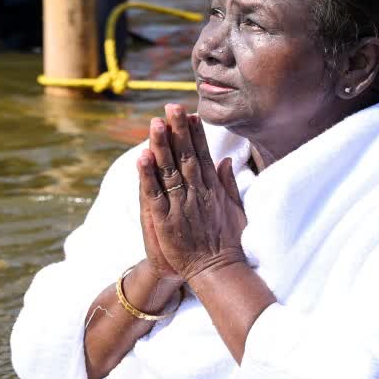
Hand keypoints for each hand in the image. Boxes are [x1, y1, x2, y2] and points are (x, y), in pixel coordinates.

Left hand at [137, 104, 247, 280]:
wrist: (217, 271)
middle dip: (178, 130)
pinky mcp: (166, 219)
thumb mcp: (235, 210)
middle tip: (171, 107)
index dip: (195, 133)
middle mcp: (197, 192)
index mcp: (213, 189)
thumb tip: (226, 160)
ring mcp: (181, 205)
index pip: (203, 154)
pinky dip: (148, 176)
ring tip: (155, 123)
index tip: (189, 114)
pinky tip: (143, 157)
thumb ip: (229, 184)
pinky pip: (154, 194)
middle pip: (186, 156)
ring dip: (161, 146)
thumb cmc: (227, 243)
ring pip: (169, 170)